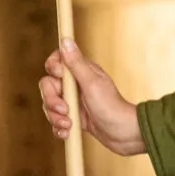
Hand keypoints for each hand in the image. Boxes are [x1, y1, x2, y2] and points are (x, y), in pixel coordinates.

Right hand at [39, 38, 145, 156]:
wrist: (126, 135)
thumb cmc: (112, 108)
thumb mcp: (92, 84)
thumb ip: (76, 63)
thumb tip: (65, 40)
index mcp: (80, 72)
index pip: (55, 63)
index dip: (52, 69)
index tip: (59, 77)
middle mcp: (75, 86)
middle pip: (48, 86)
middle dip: (51, 100)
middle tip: (65, 111)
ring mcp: (74, 103)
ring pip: (50, 105)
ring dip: (55, 117)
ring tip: (69, 125)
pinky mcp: (75, 119)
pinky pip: (57, 121)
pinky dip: (59, 128)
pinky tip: (67, 133)